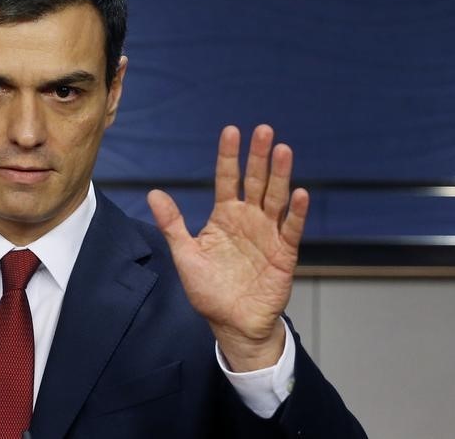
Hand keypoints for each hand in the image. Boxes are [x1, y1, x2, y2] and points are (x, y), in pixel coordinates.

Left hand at [147, 125, 308, 371]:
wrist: (232, 323)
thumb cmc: (208, 290)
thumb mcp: (185, 255)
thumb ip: (172, 224)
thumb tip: (153, 193)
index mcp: (224, 216)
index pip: (226, 179)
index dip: (229, 156)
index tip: (231, 131)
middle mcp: (248, 219)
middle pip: (255, 181)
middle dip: (259, 156)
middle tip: (264, 130)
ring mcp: (268, 234)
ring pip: (275, 198)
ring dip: (280, 175)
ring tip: (283, 150)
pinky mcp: (284, 253)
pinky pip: (291, 229)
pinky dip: (296, 211)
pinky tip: (300, 192)